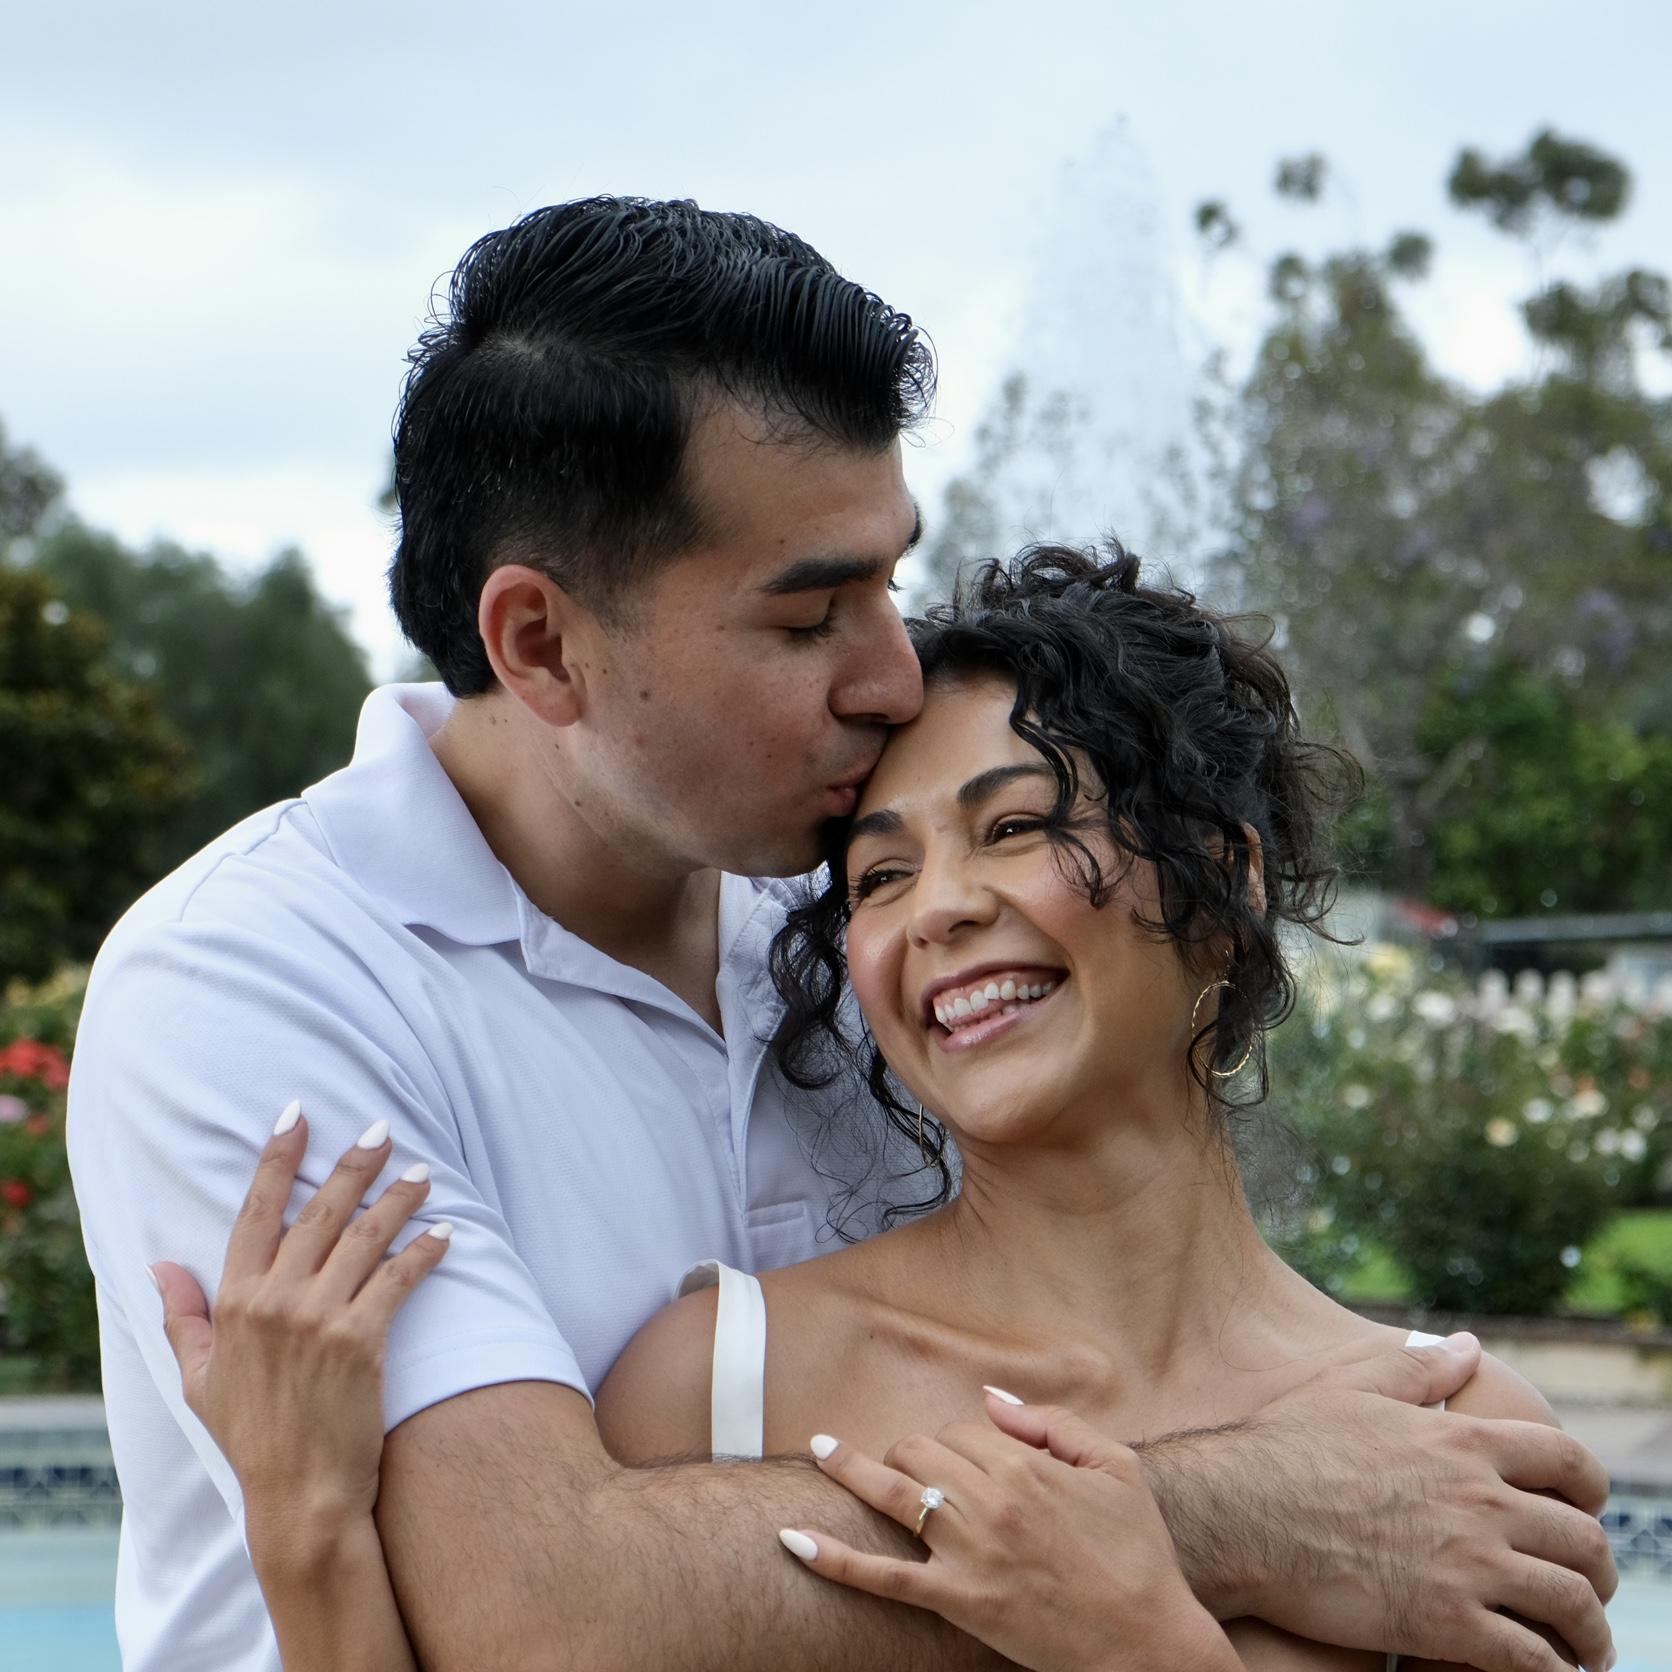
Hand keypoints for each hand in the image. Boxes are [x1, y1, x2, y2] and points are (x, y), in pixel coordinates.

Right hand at [152, 1103, 450, 1534]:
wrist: (297, 1495)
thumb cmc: (251, 1438)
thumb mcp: (200, 1380)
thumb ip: (185, 1318)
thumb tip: (159, 1266)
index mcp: (235, 1302)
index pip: (256, 1212)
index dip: (277, 1158)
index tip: (295, 1115)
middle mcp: (276, 1300)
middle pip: (321, 1211)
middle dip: (354, 1163)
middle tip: (383, 1127)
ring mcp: (320, 1318)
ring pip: (366, 1236)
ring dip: (399, 1198)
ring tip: (424, 1173)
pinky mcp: (362, 1339)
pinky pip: (399, 1277)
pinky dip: (426, 1251)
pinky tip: (446, 1233)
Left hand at [779, 1391, 1240, 1671]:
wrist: (1148, 1641)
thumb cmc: (1138, 1551)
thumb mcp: (1116, 1468)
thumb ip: (1051, 1424)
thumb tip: (990, 1399)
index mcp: (1026, 1467)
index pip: (962, 1430)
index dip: (961, 1439)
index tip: (973, 1458)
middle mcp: (990, 1504)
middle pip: (922, 1453)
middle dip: (914, 1453)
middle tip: (917, 1467)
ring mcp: (968, 1555)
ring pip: (895, 1495)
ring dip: (851, 1469)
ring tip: (821, 1451)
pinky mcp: (956, 1601)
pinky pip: (881, 1578)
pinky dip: (834, 1559)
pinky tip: (794, 1541)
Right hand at [1147, 1336, 1616, 1671]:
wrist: (1237, 1511)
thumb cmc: (1284, 1446)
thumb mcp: (1351, 1389)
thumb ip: (1416, 1368)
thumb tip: (1467, 1344)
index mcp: (1461, 1441)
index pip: (1566, 1460)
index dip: (1591, 1488)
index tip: (1587, 1507)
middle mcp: (1478, 1500)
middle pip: (1583, 1538)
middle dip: (1598, 1568)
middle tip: (1589, 1586)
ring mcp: (1466, 1564)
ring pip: (1572, 1603)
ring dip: (1590, 1632)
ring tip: (1585, 1648)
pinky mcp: (1446, 1624)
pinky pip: (1532, 1659)